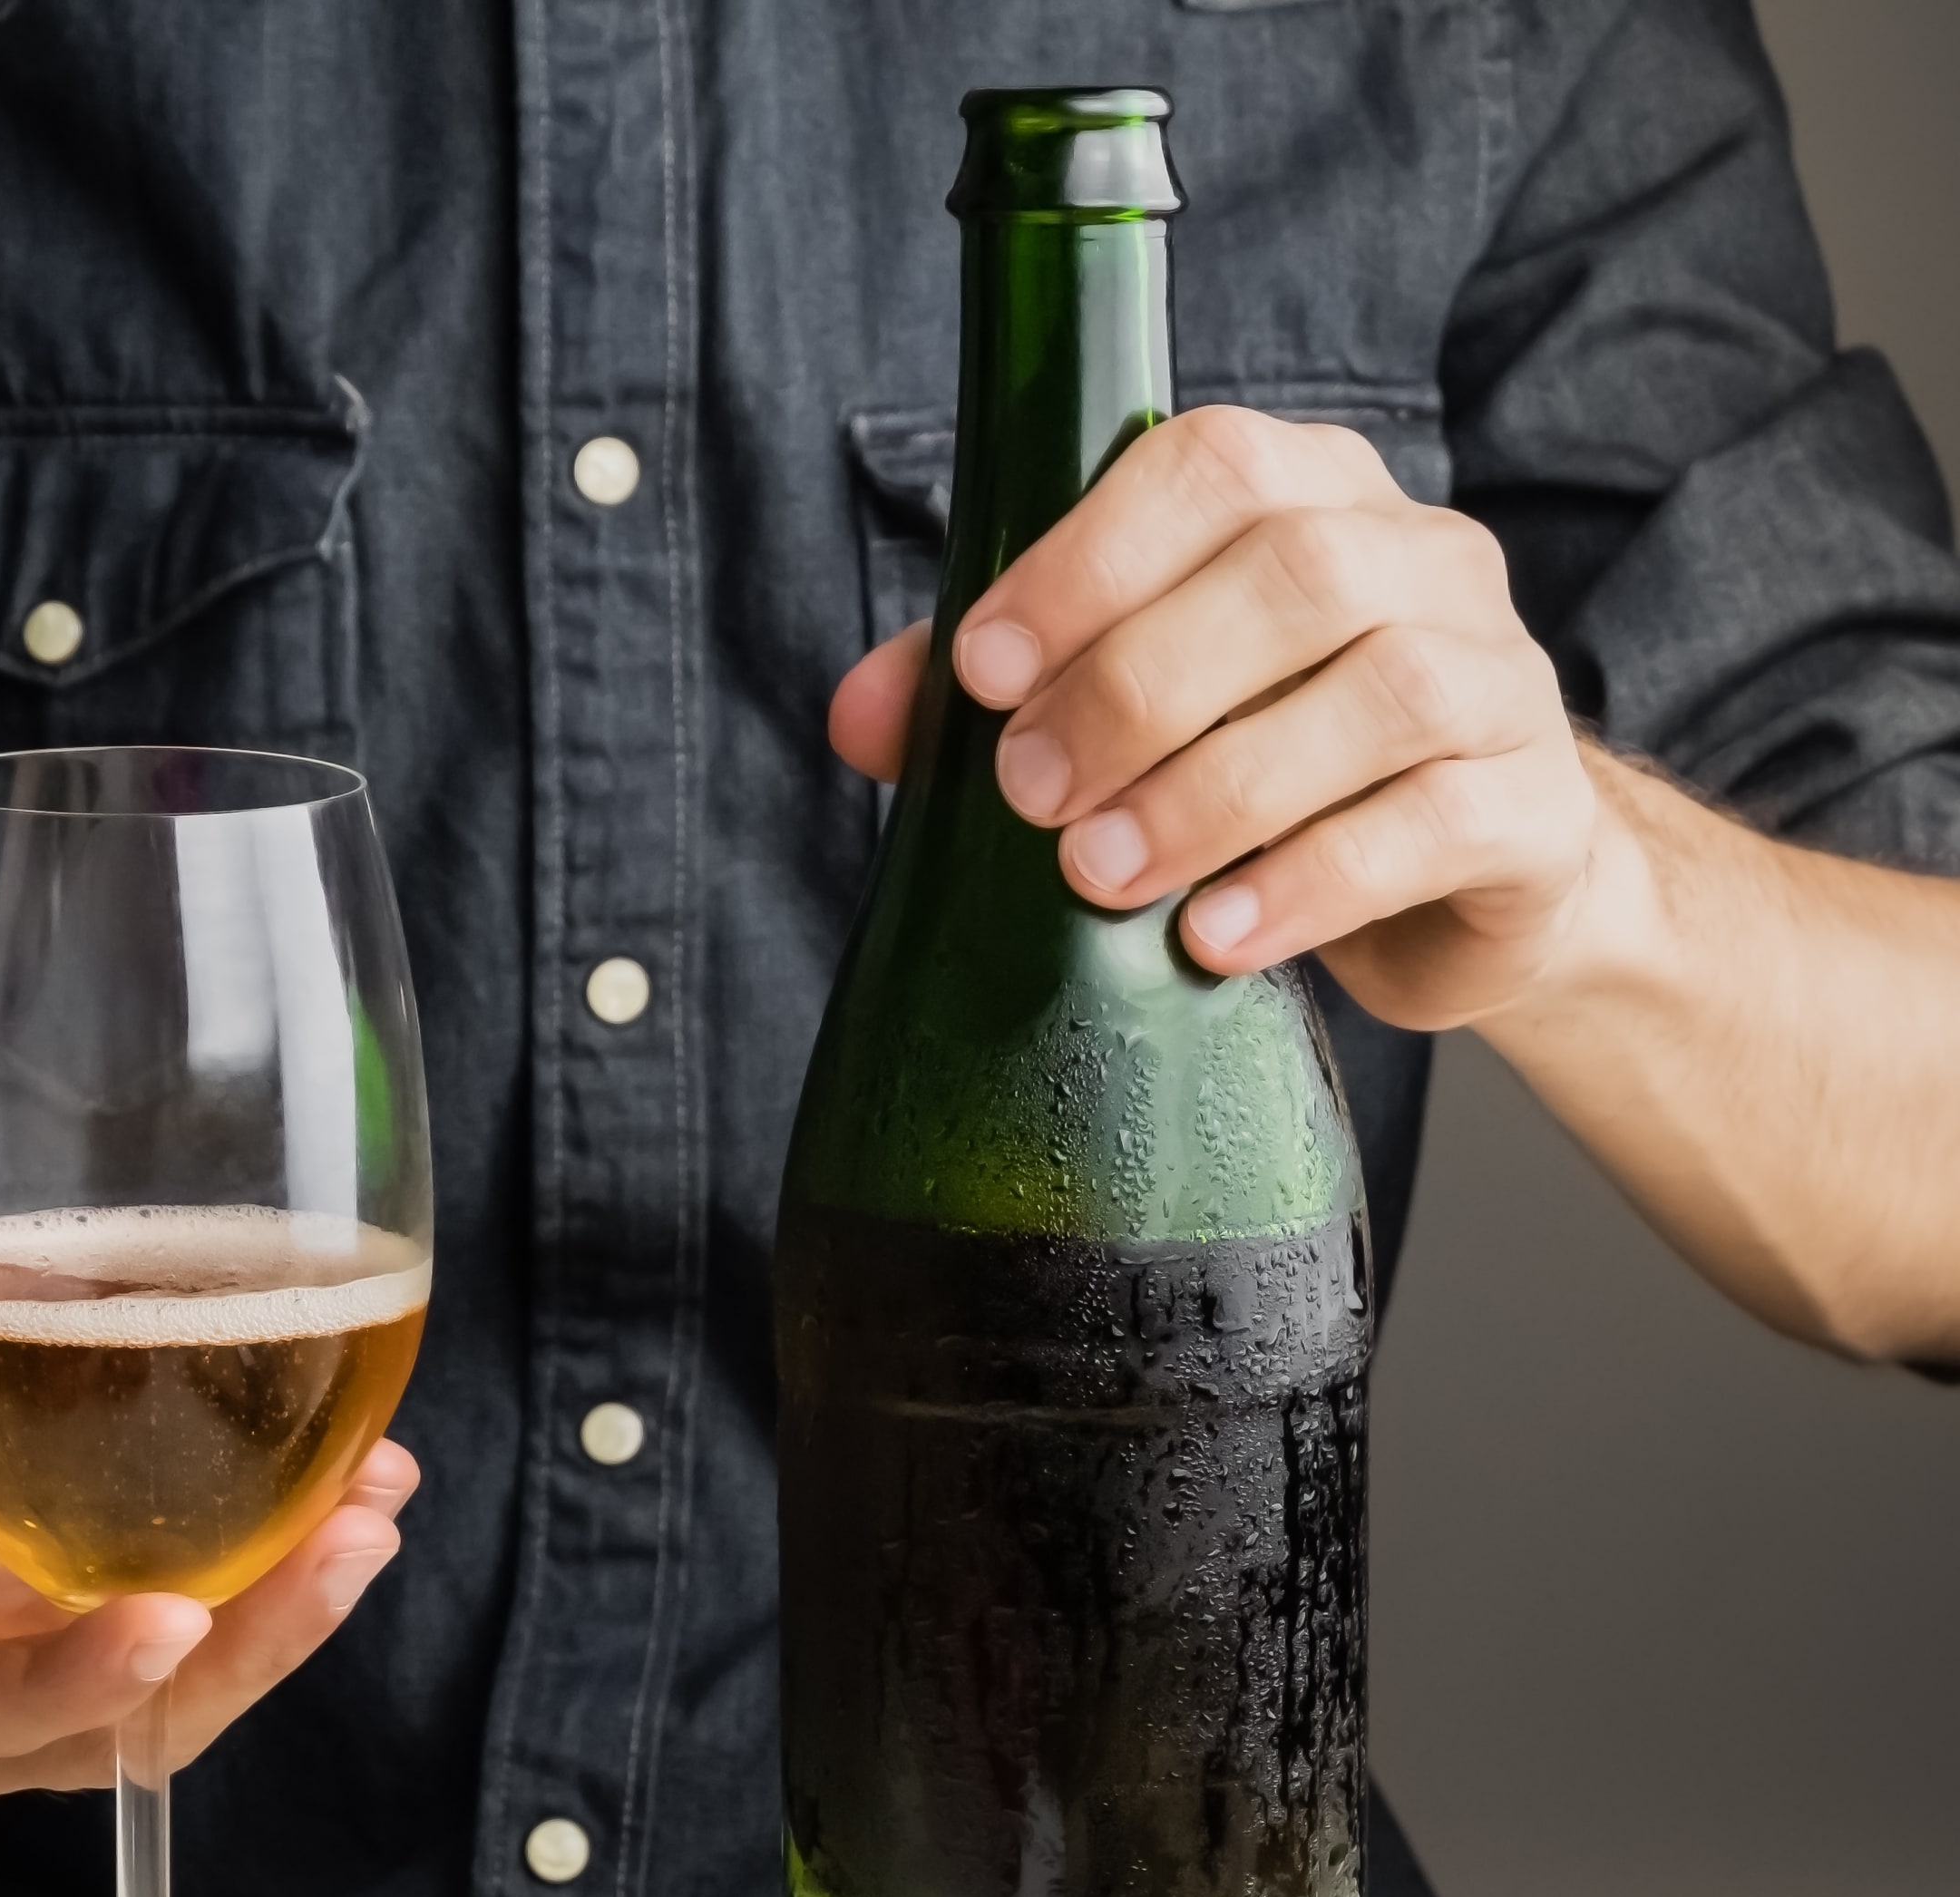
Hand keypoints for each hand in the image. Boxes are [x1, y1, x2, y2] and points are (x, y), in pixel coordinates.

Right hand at [0, 1197, 418, 1815]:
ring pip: (189, 1695)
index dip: (68, 1685)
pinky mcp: (110, 1654)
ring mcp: (45, 1703)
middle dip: (249, 1644)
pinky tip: (366, 1482)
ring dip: (295, 1608)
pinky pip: (215, 1638)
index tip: (171, 1622)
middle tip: (348, 1539)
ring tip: (376, 1501)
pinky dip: (290, 1570)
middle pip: (118, 1727)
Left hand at [831, 406, 1598, 1029]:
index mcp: (1315, 494)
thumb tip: (854, 715)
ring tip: (1100, 874)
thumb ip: (1000, 692)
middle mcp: (1426, 558)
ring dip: (1214, 790)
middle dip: (1136, 687)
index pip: (1211, 465)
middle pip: (1296, 573)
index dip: (1088, 559)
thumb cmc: (1272, 763)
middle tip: (1029, 794)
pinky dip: (1309, 881)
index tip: (983, 669)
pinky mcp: (1535, 810)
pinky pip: (1435, 824)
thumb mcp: (1137, 711)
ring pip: (1379, 694)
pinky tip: (1212, 939)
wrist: (1468, 879)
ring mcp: (1502, 677)